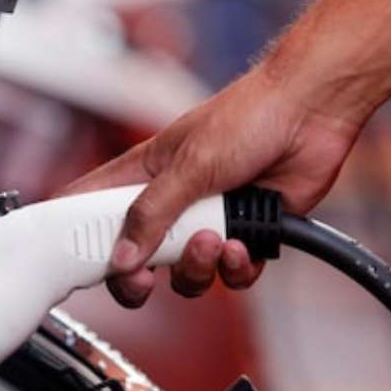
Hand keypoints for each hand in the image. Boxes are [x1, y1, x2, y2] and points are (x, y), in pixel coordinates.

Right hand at [60, 62, 364, 306]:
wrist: (312, 112)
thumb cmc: (249, 116)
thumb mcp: (188, 164)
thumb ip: (152, 213)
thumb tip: (122, 257)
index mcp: (144, 175)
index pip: (92, 209)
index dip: (79, 239)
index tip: (77, 268)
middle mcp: (172, 201)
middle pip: (138, 258)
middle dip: (142, 276)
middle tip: (147, 278)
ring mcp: (209, 220)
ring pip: (186, 272)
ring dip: (198, 267)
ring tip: (216, 240)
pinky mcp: (247, 233)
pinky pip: (232, 275)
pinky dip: (237, 268)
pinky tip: (244, 244)